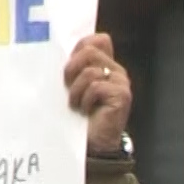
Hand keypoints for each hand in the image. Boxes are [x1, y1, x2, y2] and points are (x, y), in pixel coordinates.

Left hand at [62, 34, 130, 153]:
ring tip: (76, 104)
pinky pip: (96, 87)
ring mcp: (121, 82)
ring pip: (90, 71)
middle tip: (68, 87)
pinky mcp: (122, 95)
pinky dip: (85, 100)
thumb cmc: (79, 116)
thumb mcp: (73, 87)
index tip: (70, 68)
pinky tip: (86, 111)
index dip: (80, 48)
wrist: (93, 144)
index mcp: (106, 65)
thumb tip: (62, 51)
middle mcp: (116, 70)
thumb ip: (75, 68)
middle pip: (90, 51)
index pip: (99, 39)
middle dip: (72, 69)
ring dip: (77, 90)